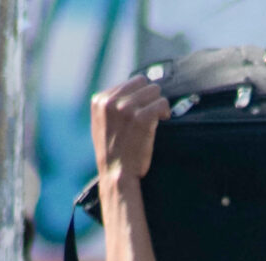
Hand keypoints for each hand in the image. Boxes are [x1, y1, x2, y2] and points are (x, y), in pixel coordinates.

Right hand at [91, 75, 171, 192]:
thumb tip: (130, 89)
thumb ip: (111, 104)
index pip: (131, 82)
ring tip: (155, 119)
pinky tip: (163, 120)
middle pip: (143, 83)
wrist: (117, 174)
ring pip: (154, 91)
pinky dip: (165, 111)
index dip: (140, 96)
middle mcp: (111, 101)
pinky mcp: (141, 118)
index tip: (141, 111)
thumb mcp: (101, 123)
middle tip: (150, 114)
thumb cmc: (112, 152)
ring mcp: (126, 109)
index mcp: (100, 100)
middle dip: (149, 98)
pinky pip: (162, 103)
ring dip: (158, 104)